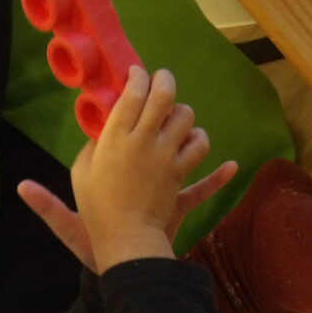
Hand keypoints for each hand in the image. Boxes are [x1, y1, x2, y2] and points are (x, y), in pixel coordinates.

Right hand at [24, 67, 230, 272]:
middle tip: (161, 81)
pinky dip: (219, 173)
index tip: (137, 74)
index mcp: (116, 138)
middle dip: (164, 82)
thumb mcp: (81, 173)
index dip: (137, 77)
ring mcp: (167, 157)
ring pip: (188, 121)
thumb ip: (92, 146)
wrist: (123, 238)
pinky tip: (230, 168)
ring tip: (178, 123)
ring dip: (184, 117)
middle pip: (164, 97)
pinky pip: (203, 163)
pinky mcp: (181, 176)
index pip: (133, 94)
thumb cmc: (96, 207)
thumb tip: (104, 130)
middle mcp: (145, 142)